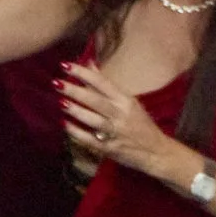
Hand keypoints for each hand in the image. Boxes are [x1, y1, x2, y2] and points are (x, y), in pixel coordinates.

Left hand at [59, 60, 175, 179]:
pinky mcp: (111, 149)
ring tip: (60, 102)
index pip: (102, 83)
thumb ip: (105, 84)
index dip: (83, 73)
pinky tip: (64, 124)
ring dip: (77, 111)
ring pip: (94, 120)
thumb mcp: (128, 101)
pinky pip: (91, 140)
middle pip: (96, 101)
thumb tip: (88, 63)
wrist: (158, 153)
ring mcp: (116, 133)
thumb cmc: (140, 124)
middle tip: (57, 83)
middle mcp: (121, 115)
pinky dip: (77, 133)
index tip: (65, 65)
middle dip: (75, 91)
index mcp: (126, 101)